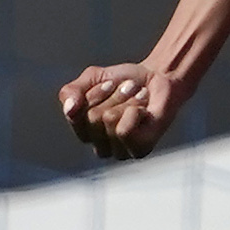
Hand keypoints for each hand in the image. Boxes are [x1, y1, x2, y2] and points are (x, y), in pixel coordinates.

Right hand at [57, 62, 185, 161]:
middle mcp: (101, 147)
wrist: (159, 78)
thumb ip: (71, 91)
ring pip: (109, 121)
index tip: (109, 84)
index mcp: (86, 133)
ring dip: (126, 101)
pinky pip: (125, 130)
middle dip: (112, 96)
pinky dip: (135, 111)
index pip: (74, 115)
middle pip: (93, 117)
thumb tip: (69, 109)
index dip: (92, 94)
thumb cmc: (125, 81)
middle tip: (127, 91)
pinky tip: (144, 111)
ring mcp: (120, 152)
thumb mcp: (92, 78)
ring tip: (138, 98)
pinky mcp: (139, 150)